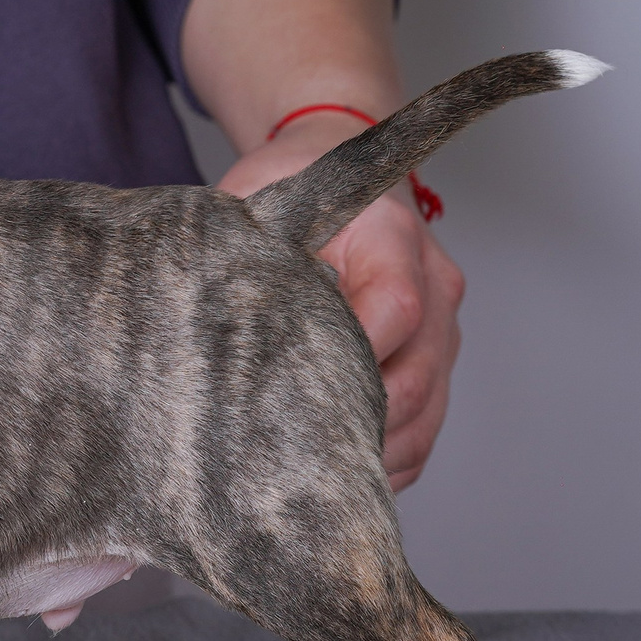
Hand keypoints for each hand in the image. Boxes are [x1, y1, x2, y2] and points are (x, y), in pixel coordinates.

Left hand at [218, 118, 464, 490]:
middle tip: (285, 456)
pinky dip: (388, 458)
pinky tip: (336, 469)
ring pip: (426, 414)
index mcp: (392, 237)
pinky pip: (426, 427)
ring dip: (373, 452)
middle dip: (353, 425)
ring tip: (307, 475)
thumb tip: (196, 308)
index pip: (396, 307)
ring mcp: (444, 328)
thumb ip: (243, 248)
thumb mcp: (260, 195)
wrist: (335, 165)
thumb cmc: (295, 183)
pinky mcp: (437, 361)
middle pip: (415, 378)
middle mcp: (434, 285)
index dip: (354, 358)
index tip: (292, 391)